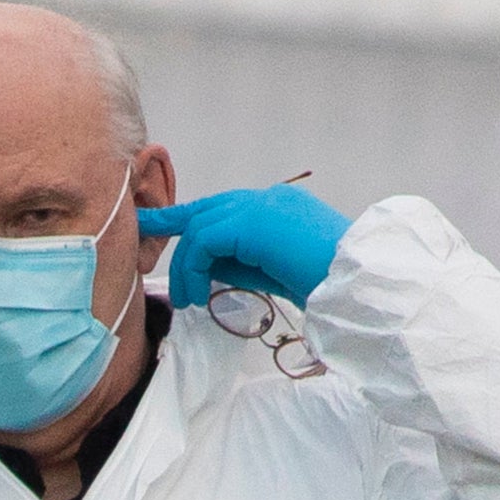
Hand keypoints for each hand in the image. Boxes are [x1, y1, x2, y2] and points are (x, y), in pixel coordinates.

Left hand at [139, 183, 348, 311]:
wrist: (357, 283)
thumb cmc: (325, 286)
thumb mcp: (273, 273)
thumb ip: (241, 261)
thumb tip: (205, 266)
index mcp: (278, 207)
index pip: (225, 209)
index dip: (190, 220)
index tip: (160, 228)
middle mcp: (269, 198)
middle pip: (207, 210)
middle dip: (171, 224)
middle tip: (142, 238)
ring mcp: (262, 204)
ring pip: (200, 228)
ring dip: (186, 267)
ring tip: (187, 300)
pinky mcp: (253, 220)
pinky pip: (203, 241)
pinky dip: (193, 268)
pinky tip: (199, 295)